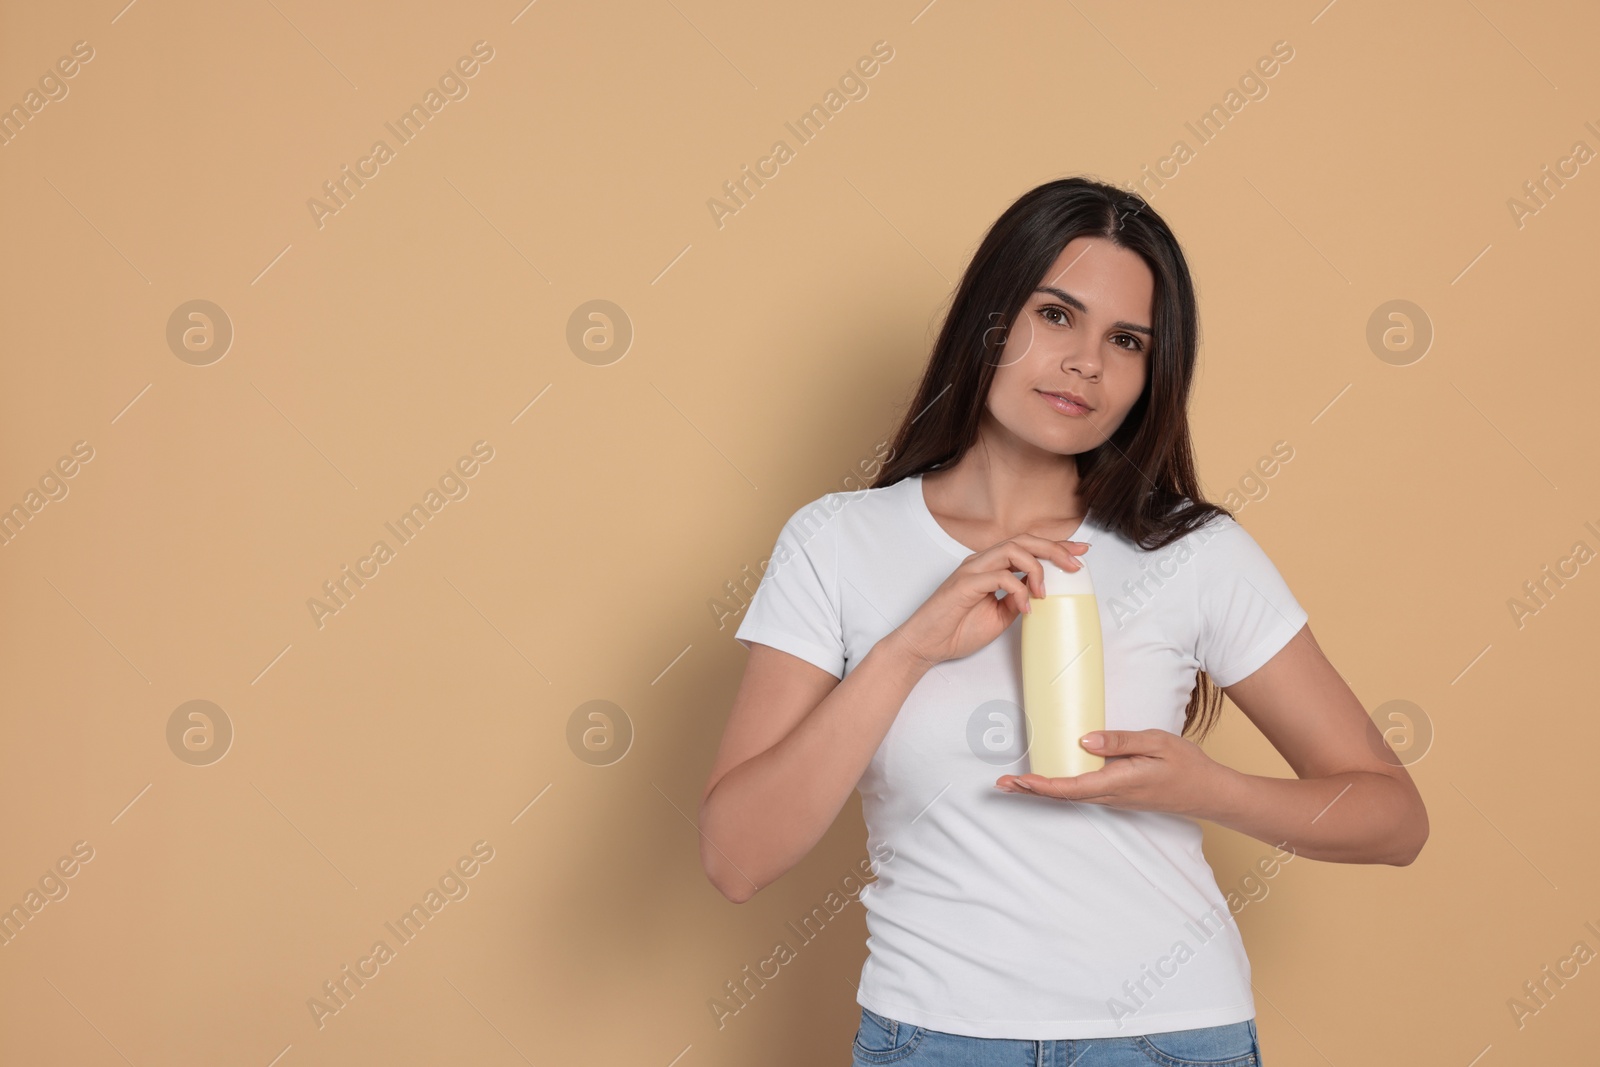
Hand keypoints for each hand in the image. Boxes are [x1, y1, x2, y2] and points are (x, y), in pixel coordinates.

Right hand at [887, 534, 1088, 667]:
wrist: (926, 644)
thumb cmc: (956, 630)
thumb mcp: (999, 615)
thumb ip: (1017, 599)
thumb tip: (1039, 592)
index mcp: (989, 566)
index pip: (1026, 546)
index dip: (1055, 546)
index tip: (1080, 552)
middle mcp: (981, 561)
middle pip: (1023, 540)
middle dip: (1054, 548)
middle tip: (1075, 564)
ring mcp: (971, 569)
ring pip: (1012, 549)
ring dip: (1036, 567)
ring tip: (1045, 591)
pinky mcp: (964, 583)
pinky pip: (1000, 576)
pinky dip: (1018, 590)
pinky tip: (1024, 608)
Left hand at [996, 729, 1234, 818]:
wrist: (1209, 792)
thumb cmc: (1186, 765)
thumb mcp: (1155, 742)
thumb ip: (1119, 741)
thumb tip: (1084, 739)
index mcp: (1118, 783)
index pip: (1070, 787)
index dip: (1041, 785)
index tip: (1019, 780)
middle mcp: (1111, 796)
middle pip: (1063, 795)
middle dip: (1031, 790)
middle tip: (1001, 785)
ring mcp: (1114, 798)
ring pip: (1071, 796)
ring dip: (1042, 790)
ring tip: (1016, 783)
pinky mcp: (1118, 795)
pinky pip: (1082, 793)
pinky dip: (1060, 788)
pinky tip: (1050, 780)